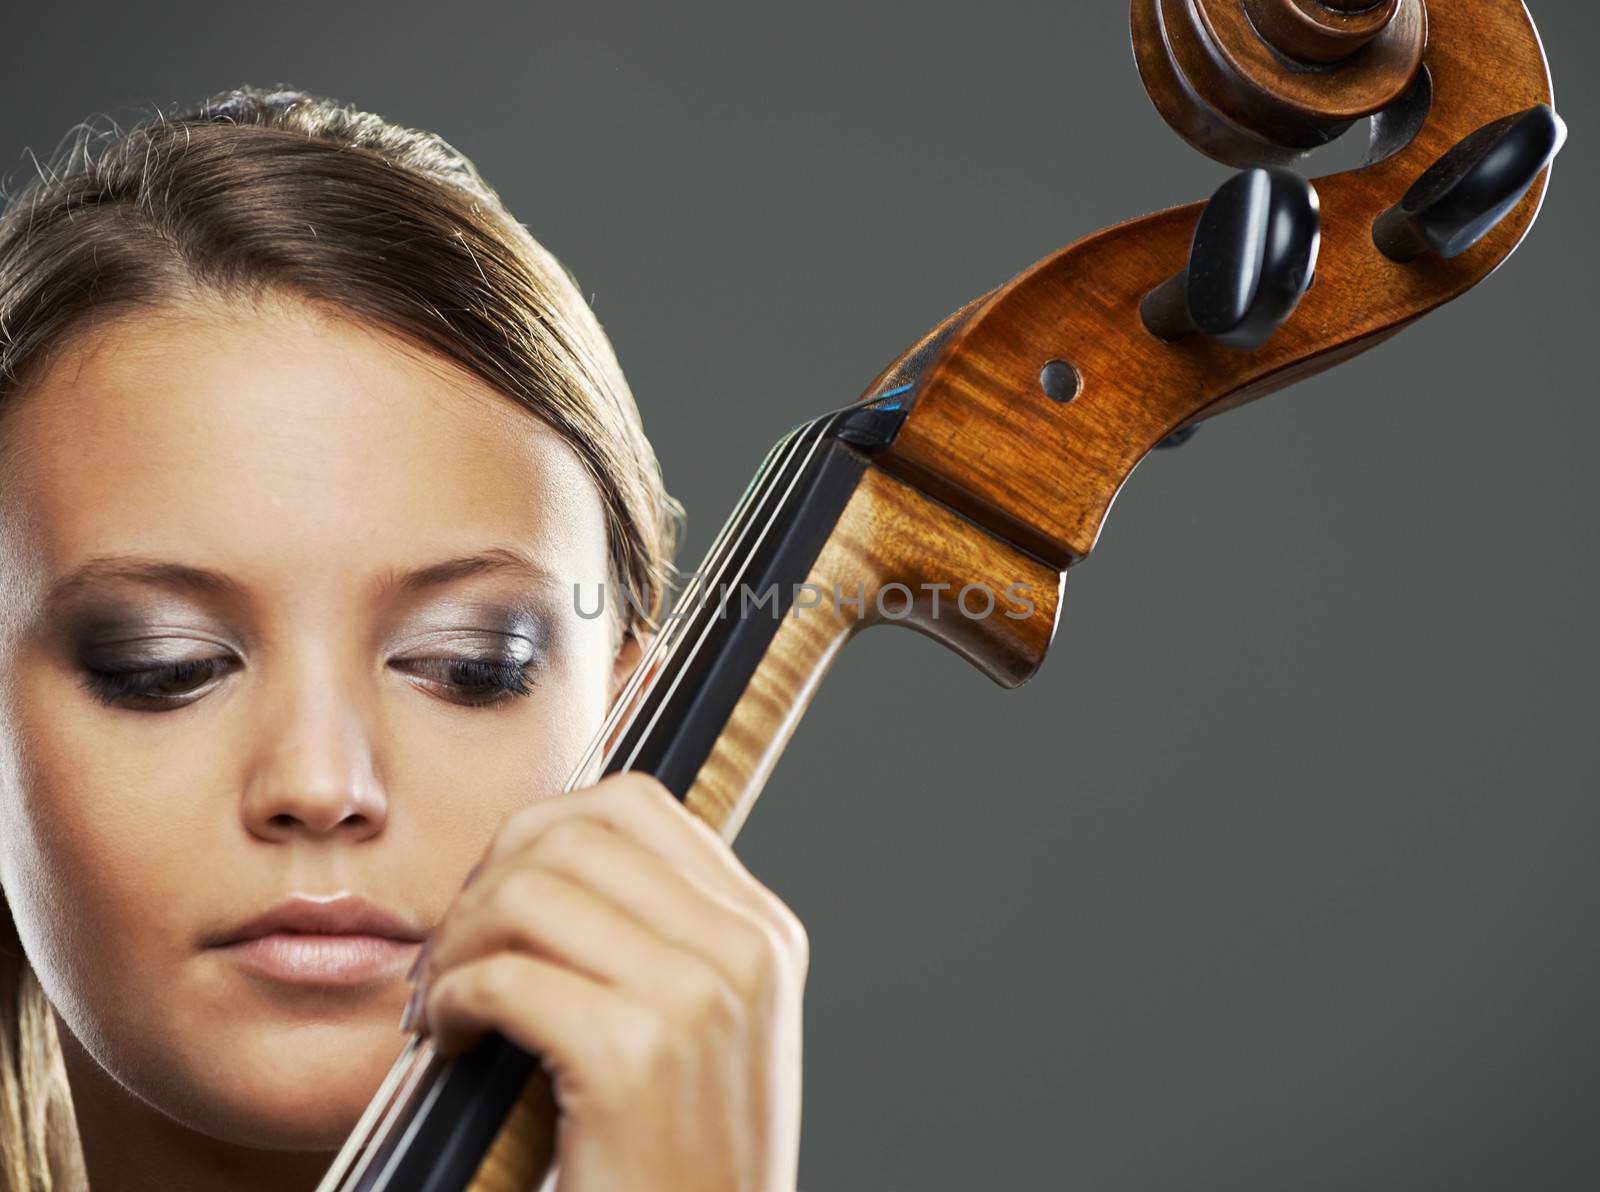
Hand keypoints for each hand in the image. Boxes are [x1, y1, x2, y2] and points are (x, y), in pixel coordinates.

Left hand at [407, 772, 807, 1191]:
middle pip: (575, 835)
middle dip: (488, 879)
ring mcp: (698, 1001)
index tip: (500, 894)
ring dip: (460, 941)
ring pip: (530, 893)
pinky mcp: (634, 1059)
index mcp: (763, 934)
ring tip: (447, 998)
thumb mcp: (699, 1034)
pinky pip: (503, 975)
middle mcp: (744, 952)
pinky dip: (452, 1001)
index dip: (541, 831)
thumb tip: (542, 852)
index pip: (635, 804)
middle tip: (455, 949)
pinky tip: (451, 1041)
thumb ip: (656, 938)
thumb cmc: (675, 1168)